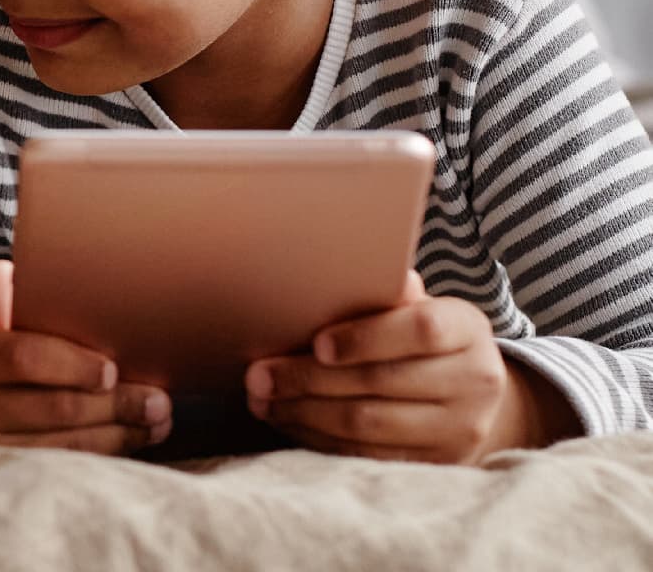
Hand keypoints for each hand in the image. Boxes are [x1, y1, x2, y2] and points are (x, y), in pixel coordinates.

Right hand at [0, 260, 170, 453]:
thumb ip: (4, 304)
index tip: (111, 369)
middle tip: (158, 400)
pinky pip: (56, 467)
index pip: (18, 357)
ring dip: (117, 434)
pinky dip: (99, 454)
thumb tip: (35, 272)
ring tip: (156, 421)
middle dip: (113, 404)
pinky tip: (129, 441)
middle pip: (49, 407)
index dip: (71, 364)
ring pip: (59, 445)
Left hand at [247, 271, 577, 463]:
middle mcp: (476, 381)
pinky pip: (366, 454)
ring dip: (304, 411)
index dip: (365, 337)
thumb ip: (386, 294)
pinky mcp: (436, 462)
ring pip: (368, 424)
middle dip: (308, 378)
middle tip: (258, 374)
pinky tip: (287, 420)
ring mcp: (460, 428)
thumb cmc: (421, 337)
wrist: (469, 393)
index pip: (420, 330)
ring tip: (262, 399)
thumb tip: (352, 271)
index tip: (316, 343)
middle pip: (381, 381)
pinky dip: (318, 437)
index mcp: (468, 329)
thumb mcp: (414, 307)